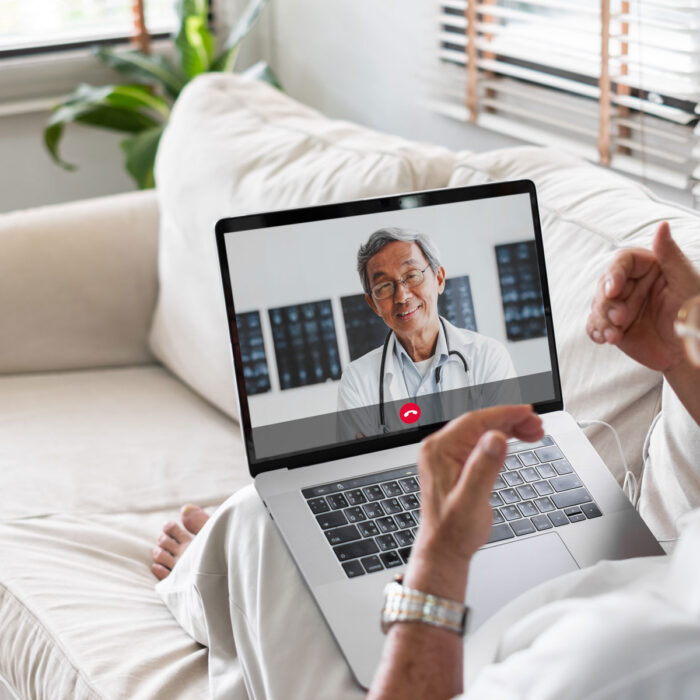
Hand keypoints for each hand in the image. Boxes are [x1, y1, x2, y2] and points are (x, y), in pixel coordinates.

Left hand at [405, 405, 542, 599]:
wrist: (444, 549)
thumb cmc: (453, 530)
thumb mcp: (471, 500)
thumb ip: (483, 468)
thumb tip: (496, 438)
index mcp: (439, 450)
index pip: (475, 421)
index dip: (504, 414)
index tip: (528, 412)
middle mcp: (440, 448)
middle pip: (480, 423)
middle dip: (511, 420)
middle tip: (537, 425)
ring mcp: (447, 455)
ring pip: (482, 431)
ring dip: (508, 428)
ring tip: (534, 432)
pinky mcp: (456, 462)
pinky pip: (480, 442)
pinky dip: (501, 439)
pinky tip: (517, 440)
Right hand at [586, 222, 699, 371]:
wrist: (689, 350)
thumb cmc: (694, 314)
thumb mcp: (686, 282)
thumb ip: (670, 254)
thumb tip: (662, 225)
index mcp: (649, 269)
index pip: (623, 262)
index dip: (614, 274)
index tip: (613, 290)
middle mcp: (632, 286)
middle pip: (604, 285)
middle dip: (607, 303)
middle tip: (619, 318)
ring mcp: (621, 306)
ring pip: (597, 305)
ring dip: (602, 320)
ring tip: (614, 334)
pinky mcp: (614, 326)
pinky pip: (595, 324)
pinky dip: (595, 331)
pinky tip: (603, 338)